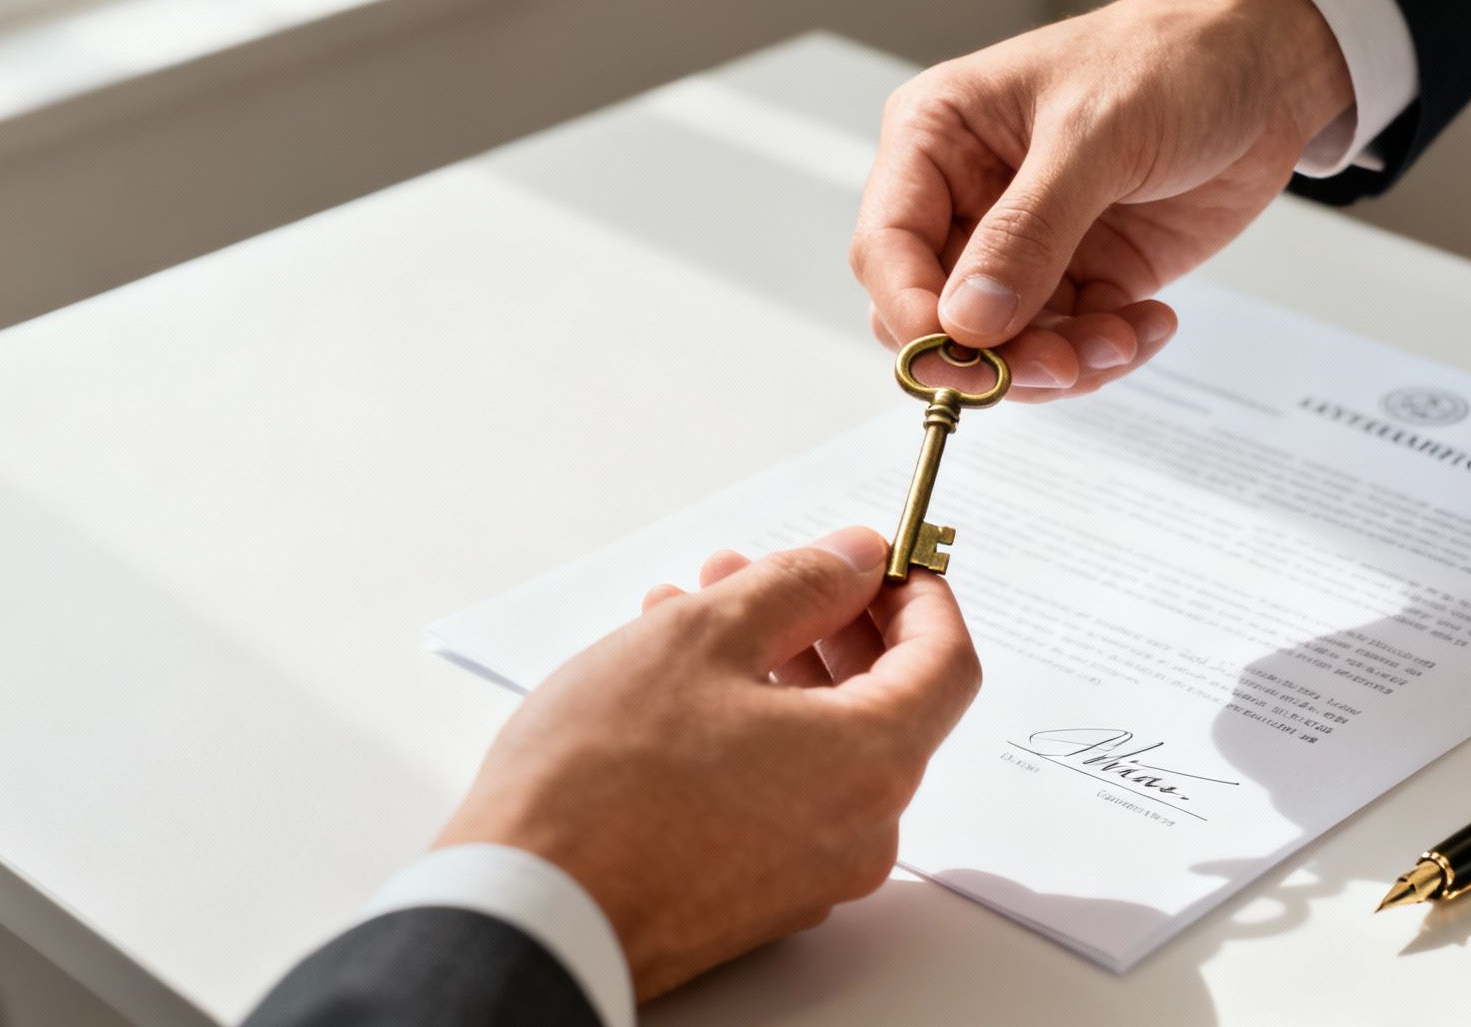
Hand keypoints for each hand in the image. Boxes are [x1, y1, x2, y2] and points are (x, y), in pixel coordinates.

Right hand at [434, 527, 978, 998]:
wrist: (525, 912)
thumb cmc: (602, 783)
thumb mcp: (703, 636)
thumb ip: (798, 584)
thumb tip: (856, 560)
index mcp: (872, 763)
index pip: (945, 661)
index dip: (915, 594)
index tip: (875, 558)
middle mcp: (862, 829)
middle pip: (883, 700)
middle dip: (823, 619)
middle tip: (758, 571)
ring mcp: (811, 873)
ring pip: (821, 743)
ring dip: (772, 666)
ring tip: (689, 614)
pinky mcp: (757, 896)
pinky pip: (783, 792)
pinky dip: (750, 728)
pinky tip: (676, 688)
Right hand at [852, 0, 1352, 400]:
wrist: (1265, 64)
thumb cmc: (1171, 59)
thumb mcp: (1094, 134)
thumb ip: (1027, 230)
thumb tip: (967, 319)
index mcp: (937, 139)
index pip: (887, 247)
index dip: (913, 311)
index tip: (964, 354)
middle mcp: (967, 199)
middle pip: (936, 314)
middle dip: (992, 354)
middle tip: (1059, 367)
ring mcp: (1026, 246)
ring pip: (1003, 346)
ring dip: (1062, 363)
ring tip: (1123, 340)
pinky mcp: (1084, 278)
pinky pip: (1070, 346)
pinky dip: (1108, 353)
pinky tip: (1151, 324)